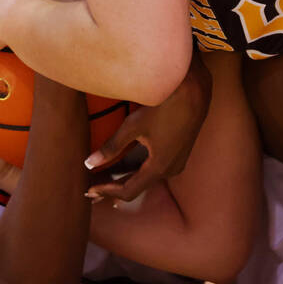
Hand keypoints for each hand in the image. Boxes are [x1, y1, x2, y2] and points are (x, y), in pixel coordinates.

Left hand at [83, 54, 211, 202]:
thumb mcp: (132, 126)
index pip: (128, 191)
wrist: (193, 92)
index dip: (107, 192)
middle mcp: (170, 170)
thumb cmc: (162, 106)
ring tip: (104, 182)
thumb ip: (111, 148)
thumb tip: (88, 164)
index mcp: (159, 167)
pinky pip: (154, 170)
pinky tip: (124, 170)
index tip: (90, 190)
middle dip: (113, 189)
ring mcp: (177, 163)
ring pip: (146, 179)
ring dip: (125, 181)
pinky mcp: (179, 155)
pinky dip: (137, 172)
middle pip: (137, 187)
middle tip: (92, 190)